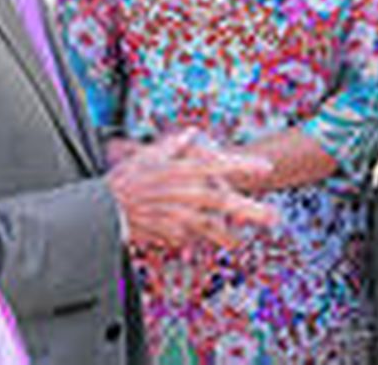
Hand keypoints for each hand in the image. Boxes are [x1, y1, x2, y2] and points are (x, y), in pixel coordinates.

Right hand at [106, 129, 278, 247]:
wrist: (104, 209)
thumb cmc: (125, 179)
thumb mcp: (148, 154)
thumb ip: (173, 144)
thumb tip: (190, 133)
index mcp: (182, 171)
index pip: (219, 166)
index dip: (244, 167)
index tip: (266, 169)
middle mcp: (185, 194)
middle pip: (224, 201)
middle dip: (250, 209)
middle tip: (273, 217)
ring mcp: (179, 216)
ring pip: (212, 227)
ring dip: (230, 235)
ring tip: (243, 241)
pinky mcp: (171, 234)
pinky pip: (191, 239)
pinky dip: (201, 241)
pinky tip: (209, 245)